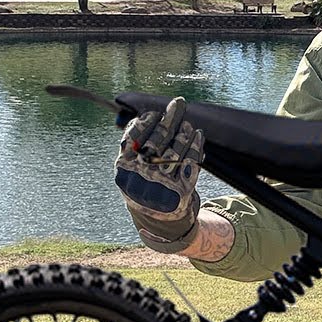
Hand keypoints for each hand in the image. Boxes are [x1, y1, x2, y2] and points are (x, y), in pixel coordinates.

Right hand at [114, 96, 205, 253]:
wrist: (158, 218)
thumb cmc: (143, 183)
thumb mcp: (130, 168)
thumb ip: (133, 145)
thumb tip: (145, 116)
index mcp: (123, 169)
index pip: (134, 137)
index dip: (147, 122)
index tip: (155, 112)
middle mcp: (140, 178)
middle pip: (157, 141)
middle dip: (169, 119)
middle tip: (179, 103)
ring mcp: (161, 186)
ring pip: (175, 151)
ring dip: (183, 132)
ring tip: (187, 122)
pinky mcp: (181, 192)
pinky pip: (190, 164)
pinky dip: (195, 146)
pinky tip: (198, 134)